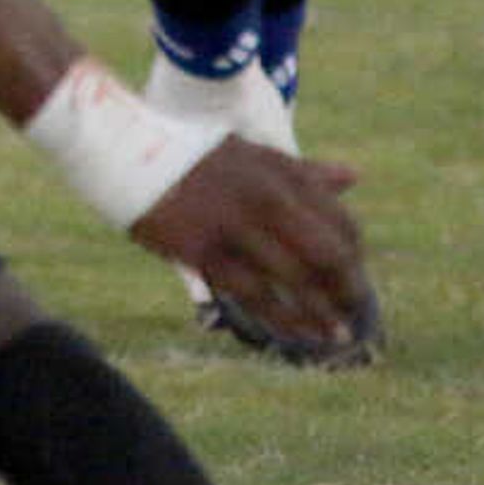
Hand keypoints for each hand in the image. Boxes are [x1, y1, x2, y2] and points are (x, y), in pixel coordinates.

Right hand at [130, 136, 371, 355]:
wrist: (128, 149)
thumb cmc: (194, 154)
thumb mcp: (253, 155)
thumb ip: (303, 172)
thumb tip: (353, 178)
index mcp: (282, 173)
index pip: (341, 221)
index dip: (355, 256)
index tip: (353, 278)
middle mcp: (267, 198)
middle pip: (328, 254)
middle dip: (347, 288)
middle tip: (353, 313)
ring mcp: (236, 225)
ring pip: (296, 280)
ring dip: (322, 312)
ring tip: (337, 335)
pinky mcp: (205, 249)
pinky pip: (255, 294)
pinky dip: (283, 318)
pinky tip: (298, 334)